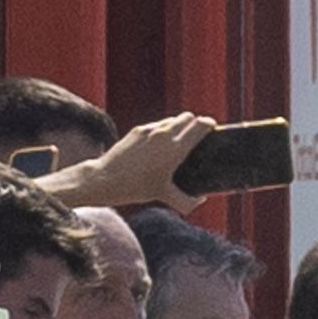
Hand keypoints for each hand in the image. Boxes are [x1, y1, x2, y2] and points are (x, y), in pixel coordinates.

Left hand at [58, 112, 212, 209]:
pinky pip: (157, 125)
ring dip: (178, 126)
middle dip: (194, 123)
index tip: (213, 130)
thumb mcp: (164, 196)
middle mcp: (164, 134)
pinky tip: (159, 144)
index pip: (200, 125)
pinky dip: (163, 130)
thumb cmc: (136, 188)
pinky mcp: (137, 130)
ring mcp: (149, 130)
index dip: (210, 125)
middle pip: (187, 117)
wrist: (104, 179)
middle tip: (197, 136)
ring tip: (178, 140)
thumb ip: (187, 201)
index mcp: (176, 148)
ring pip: (171, 120)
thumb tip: (200, 199)